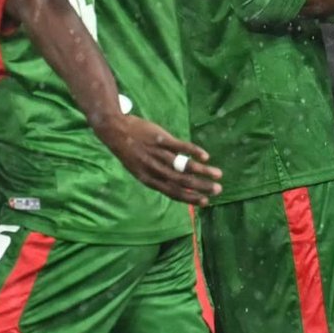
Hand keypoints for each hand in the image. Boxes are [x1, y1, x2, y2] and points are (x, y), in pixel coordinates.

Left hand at [95, 114, 222, 205]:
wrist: (115, 130)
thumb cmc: (129, 151)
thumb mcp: (139, 168)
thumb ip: (156, 176)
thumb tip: (175, 184)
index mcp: (148, 179)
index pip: (172, 192)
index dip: (190, 198)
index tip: (206, 202)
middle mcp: (154, 169)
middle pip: (182, 182)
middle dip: (202, 187)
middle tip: (218, 190)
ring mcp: (158, 154)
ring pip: (184, 166)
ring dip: (203, 172)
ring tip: (218, 174)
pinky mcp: (161, 139)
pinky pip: (180, 147)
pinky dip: (194, 152)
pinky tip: (206, 156)